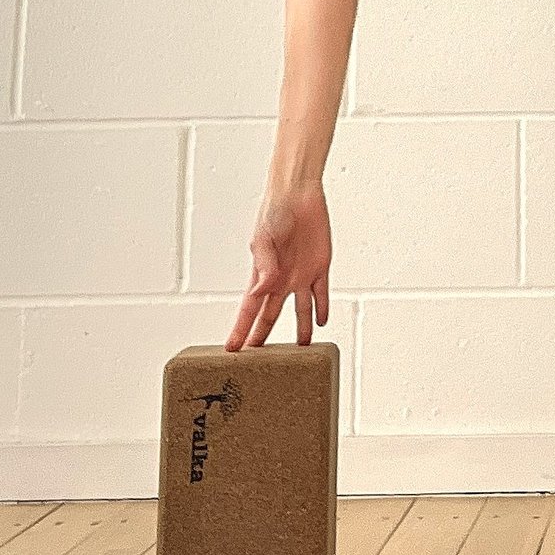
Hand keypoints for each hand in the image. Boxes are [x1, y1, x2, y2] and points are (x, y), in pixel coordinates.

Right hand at [227, 182, 331, 348]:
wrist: (298, 193)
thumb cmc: (274, 210)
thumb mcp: (263, 238)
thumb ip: (265, 265)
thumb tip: (263, 289)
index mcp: (262, 273)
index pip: (248, 309)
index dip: (240, 329)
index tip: (232, 350)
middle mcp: (280, 278)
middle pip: (271, 315)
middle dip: (264, 336)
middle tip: (259, 361)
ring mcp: (301, 274)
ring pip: (300, 309)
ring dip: (301, 329)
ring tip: (300, 349)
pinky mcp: (320, 266)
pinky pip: (322, 293)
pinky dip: (322, 307)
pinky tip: (321, 321)